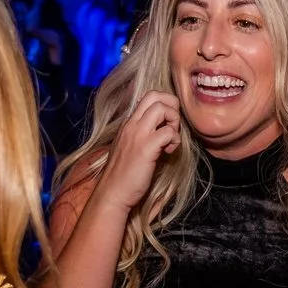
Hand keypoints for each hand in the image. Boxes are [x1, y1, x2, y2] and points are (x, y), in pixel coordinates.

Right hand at [101, 92, 181, 209]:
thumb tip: (164, 132)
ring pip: (162, 108)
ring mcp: (138, 134)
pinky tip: (169, 152)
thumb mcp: (131, 148)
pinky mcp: (146, 148)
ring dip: (174, 121)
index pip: (148, 98)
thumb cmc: (123, 174)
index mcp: (129, 123)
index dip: (164, 106)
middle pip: (155, 95)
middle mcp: (132, 124)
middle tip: (173, 125)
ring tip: (171, 139)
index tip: (167, 124)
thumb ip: (144, 136)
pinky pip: (168, 132)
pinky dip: (175, 140)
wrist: (113, 192)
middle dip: (171, 105)